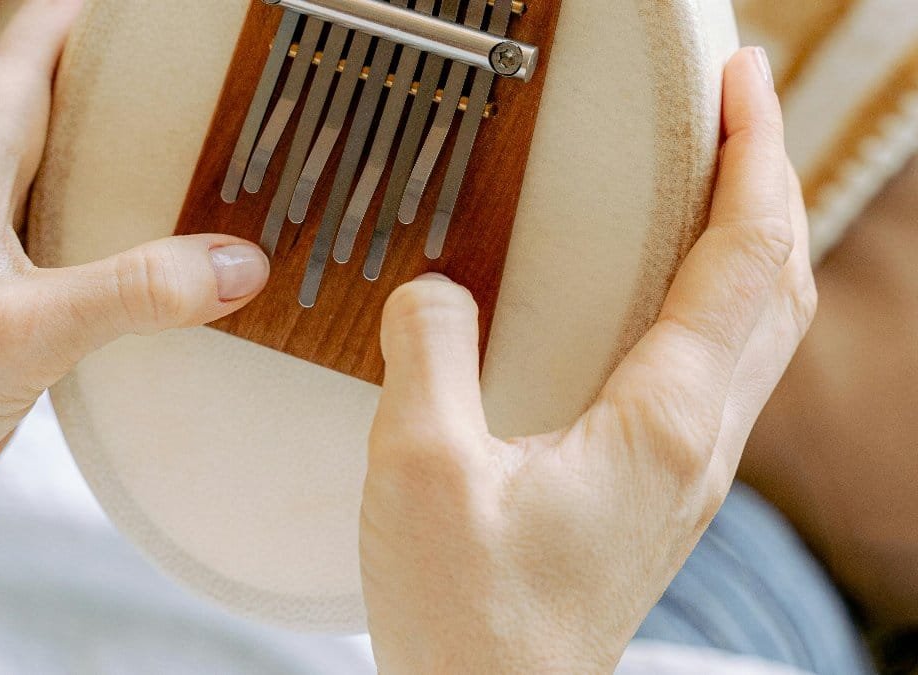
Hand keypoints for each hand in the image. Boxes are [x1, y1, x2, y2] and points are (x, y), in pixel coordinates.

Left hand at [0, 0, 268, 554]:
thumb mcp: (21, 332)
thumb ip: (133, 289)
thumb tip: (244, 262)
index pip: (52, 32)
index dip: (126, 21)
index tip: (205, 29)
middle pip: (87, 88)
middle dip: (164, 86)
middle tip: (254, 101)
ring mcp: (6, 224)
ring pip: (97, 159)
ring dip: (162, 161)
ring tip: (248, 170)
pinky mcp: (25, 279)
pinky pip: (99, 226)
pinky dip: (150, 228)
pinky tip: (202, 254)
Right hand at [359, 47, 814, 672]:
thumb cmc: (472, 615)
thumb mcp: (421, 470)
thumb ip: (429, 356)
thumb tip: (434, 290)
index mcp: (661, 421)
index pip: (742, 259)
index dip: (752, 158)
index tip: (740, 82)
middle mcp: (698, 441)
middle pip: (777, 286)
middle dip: (771, 181)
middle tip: (739, 109)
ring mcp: (688, 471)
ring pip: (761, 331)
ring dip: (756, 239)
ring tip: (719, 179)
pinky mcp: (660, 490)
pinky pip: (722, 369)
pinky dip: (722, 299)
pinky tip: (674, 293)